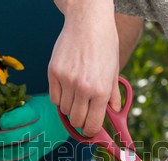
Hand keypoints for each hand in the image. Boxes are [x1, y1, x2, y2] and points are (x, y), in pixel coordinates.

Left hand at [0, 95, 69, 160]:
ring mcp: (42, 141)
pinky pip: (29, 160)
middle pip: (22, 135)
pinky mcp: (42, 152)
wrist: (64, 121)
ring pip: (24, 151)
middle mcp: (41, 127)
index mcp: (37, 111)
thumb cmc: (42, 109)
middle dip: (4, 139)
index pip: (22, 117)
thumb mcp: (32, 102)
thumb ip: (16, 109)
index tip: (1, 121)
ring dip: (7, 155)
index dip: (8, 120)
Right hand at [48, 0, 120, 136]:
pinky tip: (67, 87)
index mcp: (101, 91)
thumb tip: (114, 113)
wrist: (88, 22)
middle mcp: (83, 89)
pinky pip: (54, 97)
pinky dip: (60, 97)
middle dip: (80, 120)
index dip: (90, 131)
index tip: (89, 131)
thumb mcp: (114, 71)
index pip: (92, 124)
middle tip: (83, 114)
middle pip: (76, 120)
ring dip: (70, 107)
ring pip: (64, 109)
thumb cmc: (104, 45)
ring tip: (77, 94)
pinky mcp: (53, 73)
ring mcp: (66, 81)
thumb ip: (113, 96)